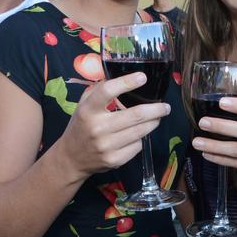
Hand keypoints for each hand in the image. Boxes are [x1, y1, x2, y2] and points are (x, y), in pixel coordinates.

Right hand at [55, 72, 169, 179]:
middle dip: (156, 109)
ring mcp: (106, 146)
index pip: (108, 91)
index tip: (143, 77)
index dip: (127, 82)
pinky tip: (138, 135)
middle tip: (165, 106)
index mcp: (88, 110)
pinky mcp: (114, 160)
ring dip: (153, 123)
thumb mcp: (83, 105)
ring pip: (140, 131)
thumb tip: (122, 76)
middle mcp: (97, 128)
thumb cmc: (81, 126)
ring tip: (157, 117)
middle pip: (135, 115)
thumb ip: (99, 90)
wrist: (71, 158)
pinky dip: (141, 138)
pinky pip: (137, 146)